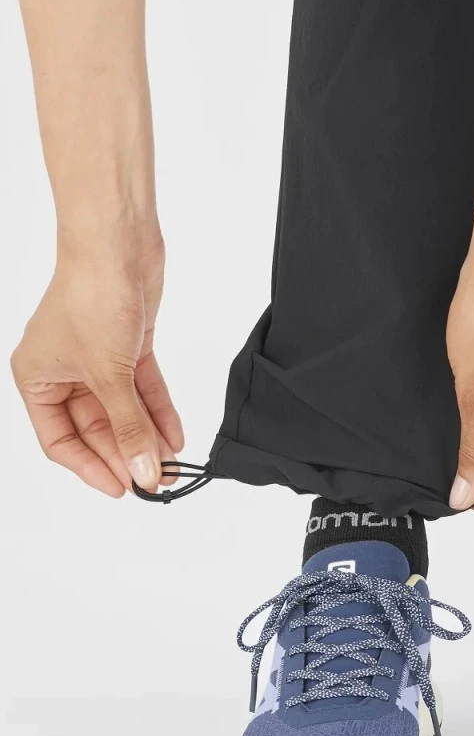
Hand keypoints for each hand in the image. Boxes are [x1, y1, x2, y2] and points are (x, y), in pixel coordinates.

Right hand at [11, 233, 183, 496]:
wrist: (117, 247)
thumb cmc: (91, 300)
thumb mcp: (107, 376)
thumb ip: (127, 427)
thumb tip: (142, 472)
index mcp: (36, 379)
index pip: (60, 440)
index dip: (92, 467)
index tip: (123, 488)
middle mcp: (65, 372)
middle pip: (96, 427)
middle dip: (126, 453)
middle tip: (154, 480)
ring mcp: (98, 359)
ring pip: (123, 409)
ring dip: (147, 436)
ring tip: (172, 465)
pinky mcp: (128, 346)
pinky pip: (143, 388)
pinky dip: (158, 410)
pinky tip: (175, 435)